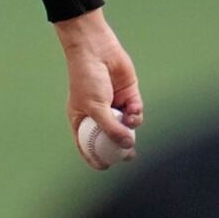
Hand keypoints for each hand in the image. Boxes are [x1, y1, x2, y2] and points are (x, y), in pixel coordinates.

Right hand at [54, 7, 142, 167]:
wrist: (97, 50)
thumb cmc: (86, 77)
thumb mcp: (94, 107)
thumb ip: (111, 128)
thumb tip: (128, 145)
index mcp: (82, 117)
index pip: (86, 143)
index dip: (94, 156)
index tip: (105, 167)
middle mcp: (98, 113)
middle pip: (110, 138)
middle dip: (120, 148)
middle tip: (128, 156)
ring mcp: (113, 105)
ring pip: (126, 126)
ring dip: (130, 126)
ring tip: (128, 119)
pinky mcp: (128, 95)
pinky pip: (135, 112)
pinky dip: (137, 113)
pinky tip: (133, 108)